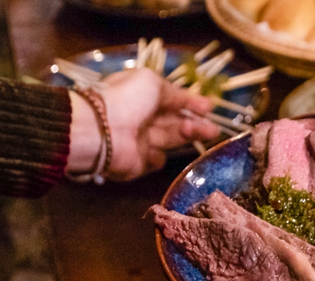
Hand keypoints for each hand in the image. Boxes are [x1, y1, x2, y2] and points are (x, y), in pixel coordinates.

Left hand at [68, 68, 219, 180]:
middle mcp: (141, 117)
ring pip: (171, 139)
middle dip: (196, 123)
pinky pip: (156, 160)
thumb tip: (195, 101)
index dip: (190, 103)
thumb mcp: (152, 83)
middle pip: (174, 122)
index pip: (171, 100)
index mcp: (142, 96)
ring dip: (189, 136)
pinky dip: (159, 156)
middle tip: (214, 128)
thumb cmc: (126, 100)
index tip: (209, 108)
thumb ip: (175, 93)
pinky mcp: (138, 162)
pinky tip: (155, 150)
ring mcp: (140, 141)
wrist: (100, 131)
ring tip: (206, 133)